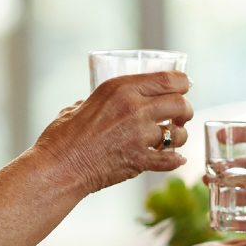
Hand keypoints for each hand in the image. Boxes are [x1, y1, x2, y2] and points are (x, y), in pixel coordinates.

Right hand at [35, 71, 193, 194]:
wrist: (60, 166)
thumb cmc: (64, 135)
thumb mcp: (83, 104)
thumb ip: (103, 101)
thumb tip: (112, 102)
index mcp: (120, 89)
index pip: (167, 79)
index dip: (183, 83)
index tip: (185, 87)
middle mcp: (134, 109)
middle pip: (179, 104)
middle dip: (185, 110)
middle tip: (181, 116)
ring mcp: (139, 136)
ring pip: (178, 134)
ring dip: (179, 137)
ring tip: (173, 139)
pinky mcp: (140, 161)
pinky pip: (171, 160)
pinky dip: (176, 160)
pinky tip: (177, 159)